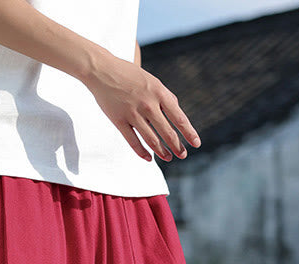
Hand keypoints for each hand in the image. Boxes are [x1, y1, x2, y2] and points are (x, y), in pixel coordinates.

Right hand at [83, 51, 200, 161]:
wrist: (103, 69)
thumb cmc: (130, 75)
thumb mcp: (152, 81)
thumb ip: (165, 97)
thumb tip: (177, 114)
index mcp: (159, 92)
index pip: (179, 117)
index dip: (189, 132)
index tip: (196, 143)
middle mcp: (148, 104)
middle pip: (167, 131)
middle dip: (177, 146)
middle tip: (183, 155)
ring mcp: (133, 113)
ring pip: (151, 139)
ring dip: (161, 151)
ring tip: (168, 158)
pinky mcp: (119, 120)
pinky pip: (133, 141)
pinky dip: (141, 152)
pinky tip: (148, 158)